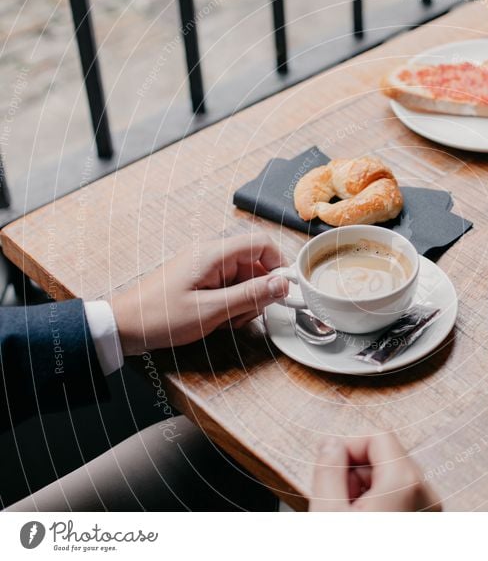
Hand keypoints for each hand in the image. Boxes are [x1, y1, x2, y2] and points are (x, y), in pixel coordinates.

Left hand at [110, 234, 289, 354]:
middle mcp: (211, 255)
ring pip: (244, 278)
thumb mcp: (210, 311)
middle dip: (259, 291)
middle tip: (246, 314)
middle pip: (255, 264)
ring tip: (226, 321)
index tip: (283, 290)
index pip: (261, 243)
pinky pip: (229, 287)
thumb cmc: (159, 317)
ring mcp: (205, 267)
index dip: (278, 264)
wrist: (122, 326)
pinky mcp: (201, 280)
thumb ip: (249, 296)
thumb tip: (282, 284)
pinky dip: (231, 304)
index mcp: (213, 254)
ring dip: (244, 301)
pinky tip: (218, 320)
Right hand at [310, 432, 440, 511]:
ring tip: (352, 516)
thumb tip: (330, 444)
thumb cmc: (353, 554)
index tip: (331, 468)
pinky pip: (402, 496)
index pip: (378, 436)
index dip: (348, 448)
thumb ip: (328, 469)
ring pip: (392, 477)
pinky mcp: (427, 521)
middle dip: (356, 473)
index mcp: (406, 483)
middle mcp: (427, 493)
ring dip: (366, 490)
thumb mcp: (329, 512)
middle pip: (385, 456)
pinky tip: (365, 523)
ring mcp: (430, 510)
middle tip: (339, 502)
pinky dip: (380, 503)